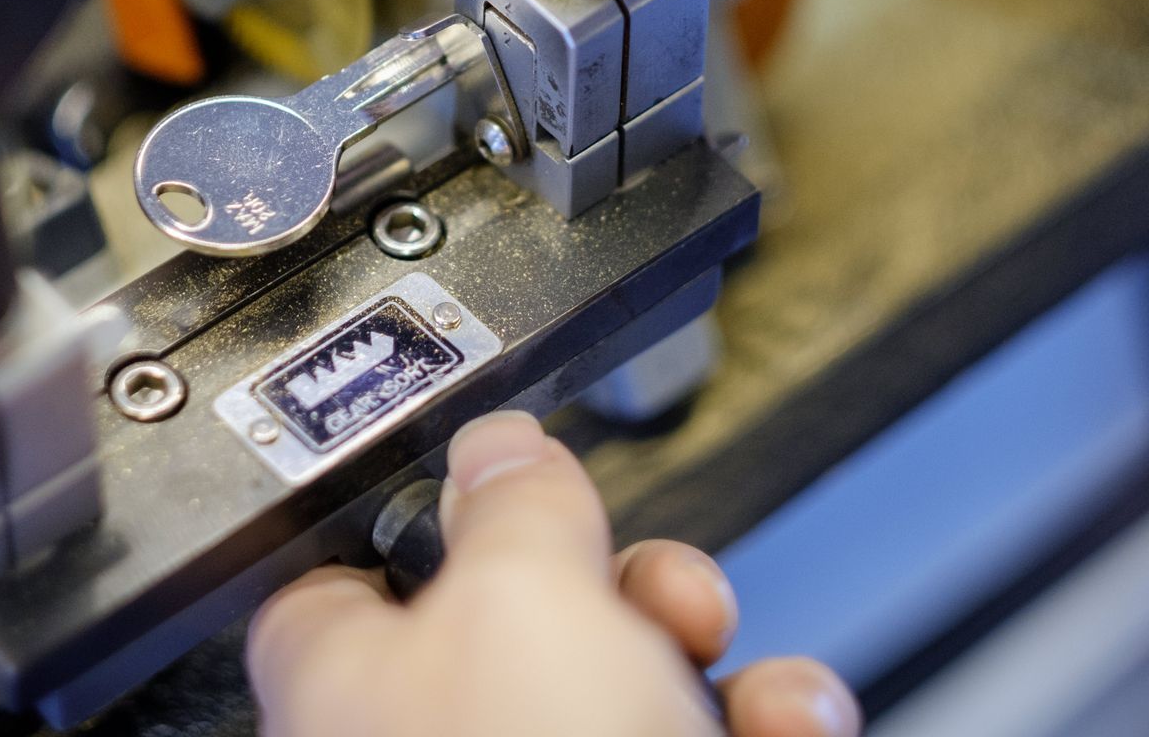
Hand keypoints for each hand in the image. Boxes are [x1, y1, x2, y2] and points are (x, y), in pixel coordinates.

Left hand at [246, 411, 858, 736]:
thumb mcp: (523, 598)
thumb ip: (513, 502)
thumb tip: (496, 441)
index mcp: (354, 677)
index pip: (355, 572)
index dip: (444, 514)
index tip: (524, 479)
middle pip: (528, 619)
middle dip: (629, 588)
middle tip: (665, 597)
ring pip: (633, 691)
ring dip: (715, 662)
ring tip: (749, 677)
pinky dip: (765, 728)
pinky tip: (793, 723)